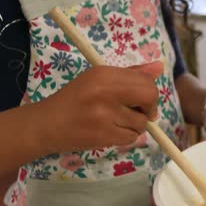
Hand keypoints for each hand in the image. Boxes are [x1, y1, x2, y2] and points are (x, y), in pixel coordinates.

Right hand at [35, 62, 161, 152]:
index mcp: (104, 73)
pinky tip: (110, 131)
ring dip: (134, 126)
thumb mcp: (98, 79)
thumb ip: (130, 74)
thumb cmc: (75, 99)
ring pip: (141, 123)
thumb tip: (159, 67)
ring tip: (115, 122)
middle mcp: (105, 91)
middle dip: (150, 108)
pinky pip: (131, 138)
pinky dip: (125, 137)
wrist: (46, 124)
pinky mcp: (102, 135)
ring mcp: (104, 115)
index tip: (143, 101)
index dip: (151, 92)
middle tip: (141, 113)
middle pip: (149, 96)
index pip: (145, 80)